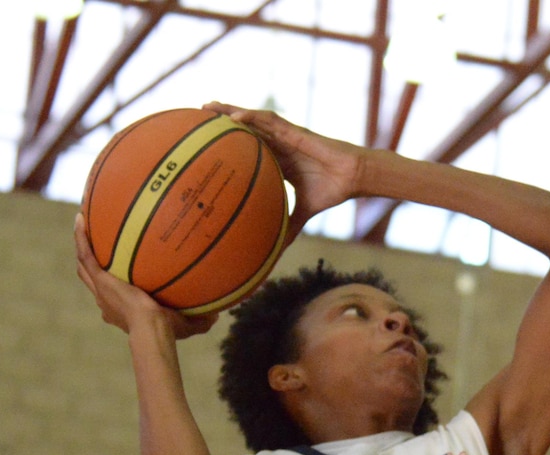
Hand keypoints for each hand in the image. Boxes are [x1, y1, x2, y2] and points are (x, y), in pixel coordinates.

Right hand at [73, 214, 216, 339]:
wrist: (152, 329)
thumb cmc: (168, 332)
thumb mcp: (187, 325)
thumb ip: (201, 319)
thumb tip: (218, 316)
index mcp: (121, 311)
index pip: (113, 298)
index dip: (112, 287)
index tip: (117, 276)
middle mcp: (107, 301)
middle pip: (92, 279)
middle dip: (91, 263)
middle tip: (94, 244)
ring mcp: (101, 290)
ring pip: (84, 265)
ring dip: (82, 244)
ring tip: (82, 223)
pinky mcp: (101, 280)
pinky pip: (86, 254)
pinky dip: (81, 236)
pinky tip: (81, 218)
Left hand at [203, 102, 363, 239]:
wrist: (352, 178)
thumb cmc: (332, 191)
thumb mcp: (304, 214)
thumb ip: (289, 228)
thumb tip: (276, 254)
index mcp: (278, 160)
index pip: (247, 149)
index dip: (228, 145)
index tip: (207, 147)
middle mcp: (278, 144)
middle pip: (245, 129)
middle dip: (222, 121)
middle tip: (197, 118)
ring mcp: (285, 135)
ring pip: (252, 119)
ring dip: (230, 110)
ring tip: (207, 106)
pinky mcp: (294, 131)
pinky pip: (269, 121)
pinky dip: (251, 118)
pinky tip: (234, 117)